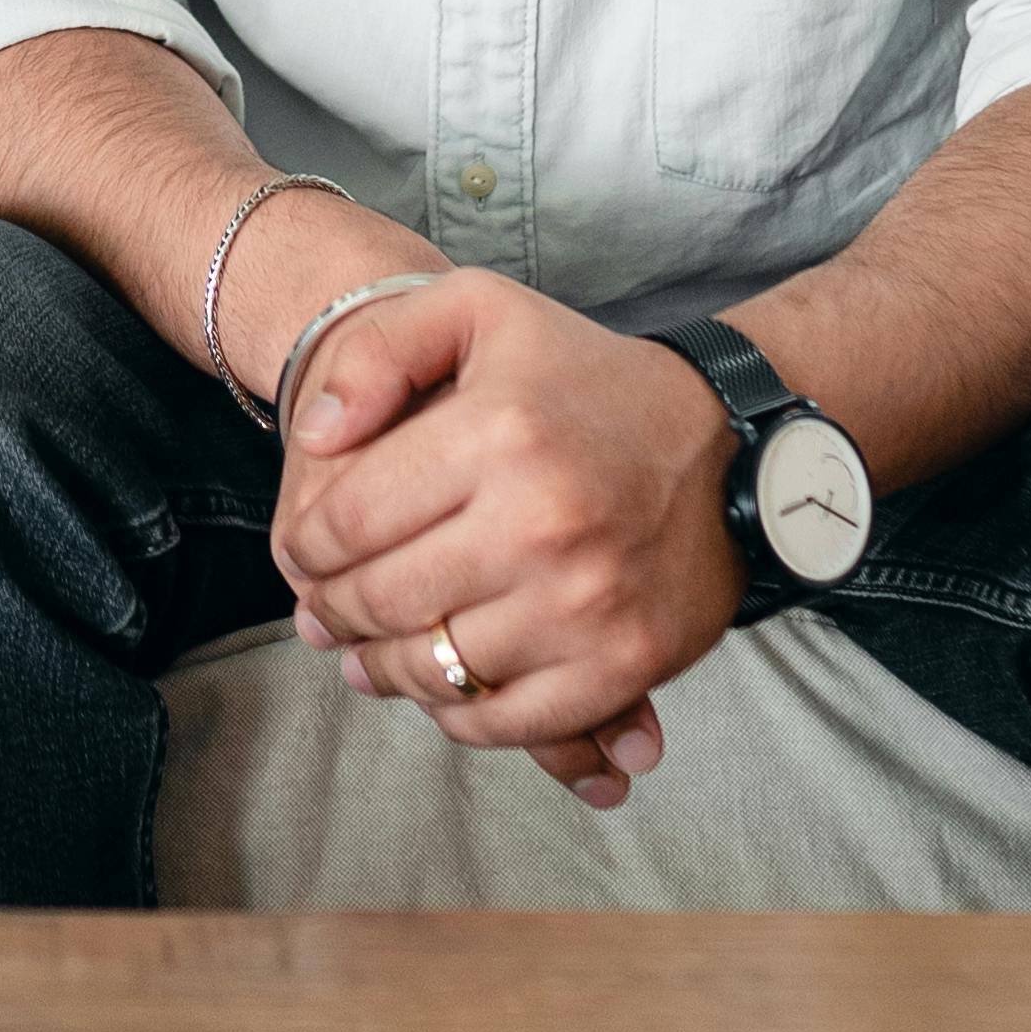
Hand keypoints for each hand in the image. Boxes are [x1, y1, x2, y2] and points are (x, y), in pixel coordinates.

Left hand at [274, 273, 739, 804]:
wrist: (726, 442)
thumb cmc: (584, 378)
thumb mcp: (477, 310)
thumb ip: (379, 351)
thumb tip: (315, 434)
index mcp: (498, 433)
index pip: (350, 519)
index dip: (307, 545)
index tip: (303, 550)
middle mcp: (542, 523)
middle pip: (383, 599)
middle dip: (333, 609)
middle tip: (322, 609)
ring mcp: (587, 603)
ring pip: (435, 670)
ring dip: (381, 669)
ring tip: (362, 654)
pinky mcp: (626, 662)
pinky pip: (508, 721)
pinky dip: (457, 716)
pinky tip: (437, 687)